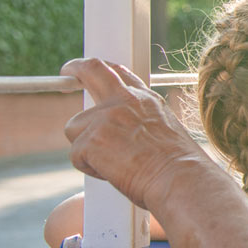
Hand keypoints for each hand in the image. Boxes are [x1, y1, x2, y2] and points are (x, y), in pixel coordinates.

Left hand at [62, 58, 217, 213]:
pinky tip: (114, 173)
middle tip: (67, 73)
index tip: (93, 72)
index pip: (121, 74)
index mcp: (146, 99)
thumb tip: (125, 133)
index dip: (105, 71)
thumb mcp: (167, 131)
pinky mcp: (91, 140)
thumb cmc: (179, 167)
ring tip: (113, 163)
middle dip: (75, 68)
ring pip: (74, 128)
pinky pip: (76, 155)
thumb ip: (140, 122)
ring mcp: (106, 118)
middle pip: (92, 70)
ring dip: (85, 146)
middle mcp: (125, 101)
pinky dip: (90, 168)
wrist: (180, 179)